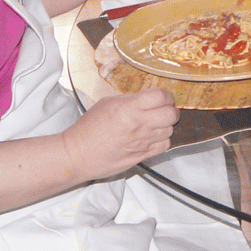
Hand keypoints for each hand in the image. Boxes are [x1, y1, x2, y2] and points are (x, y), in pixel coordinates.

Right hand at [61, 88, 179, 179]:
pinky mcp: (142, 155)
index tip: (163, 97)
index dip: (166, 95)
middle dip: (170, 110)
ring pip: (170, 130)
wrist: (78, 154)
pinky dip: (162, 140)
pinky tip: (152, 137)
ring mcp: (142, 141)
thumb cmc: (88, 128)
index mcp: (129, 107)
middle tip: (163, 110)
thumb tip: (146, 99)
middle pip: (172, 114)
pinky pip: (165, 146)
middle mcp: (139, 124)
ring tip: (154, 124)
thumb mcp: (107, 103)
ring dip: (165, 126)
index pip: (162, 96)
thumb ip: (130, 100)